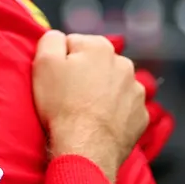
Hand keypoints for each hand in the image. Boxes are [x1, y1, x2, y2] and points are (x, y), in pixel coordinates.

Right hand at [33, 31, 148, 183]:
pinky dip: (113, 111)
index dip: (61, 60)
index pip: (74, 43)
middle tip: (68, 93)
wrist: (85, 147)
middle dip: (84, 73)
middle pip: (96, 62)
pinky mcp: (141, 116)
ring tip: (84, 109)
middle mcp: (124, 64)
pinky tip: (99, 120)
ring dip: (100, 91)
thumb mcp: (43, 63)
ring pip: (112, 84)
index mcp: (100, 47)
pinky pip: (123, 106)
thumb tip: (58, 36)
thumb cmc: (62, 104)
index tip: (57, 77)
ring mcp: (136, 91)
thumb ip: (50, 39)